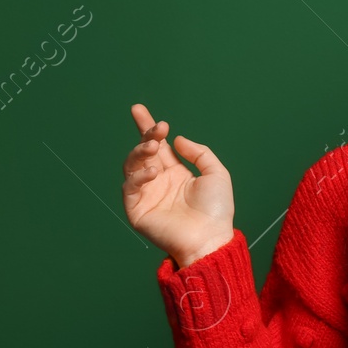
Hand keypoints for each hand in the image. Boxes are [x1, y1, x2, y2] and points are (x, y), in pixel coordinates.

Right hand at [123, 103, 235, 267]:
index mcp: (175, 173)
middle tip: (156, 127)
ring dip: (140, 152)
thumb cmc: (217, 209)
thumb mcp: (216, 173)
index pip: (157, 145)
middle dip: (146, 136)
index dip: (147, 128)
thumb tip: (177, 139)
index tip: (139, 110)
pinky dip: (138, 177)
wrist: (211, 237)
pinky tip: (153, 172)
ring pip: (132, 166)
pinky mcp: (136, 209)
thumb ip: (199, 153)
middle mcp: (158, 181)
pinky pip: (130, 188)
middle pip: (143, 151)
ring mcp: (145, 194)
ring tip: (154, 145)